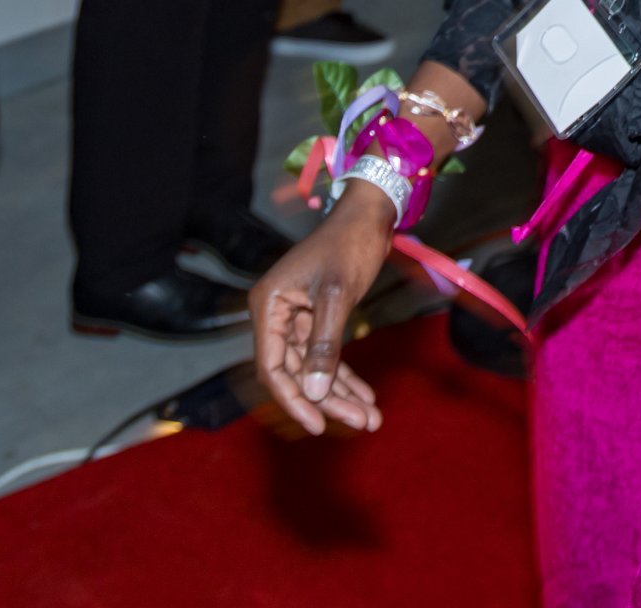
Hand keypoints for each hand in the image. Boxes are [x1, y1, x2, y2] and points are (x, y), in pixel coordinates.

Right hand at [250, 182, 392, 435]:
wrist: (370, 214)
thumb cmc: (348, 245)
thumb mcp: (336, 296)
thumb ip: (322, 346)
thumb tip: (313, 394)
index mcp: (269, 305)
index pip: (272, 367)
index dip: (293, 399)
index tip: (319, 426)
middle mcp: (277, 313)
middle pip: (296, 373)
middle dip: (330, 400)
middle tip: (365, 422)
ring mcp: (297, 317)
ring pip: (314, 368)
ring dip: (342, 393)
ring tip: (371, 418)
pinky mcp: (317, 317)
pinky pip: (327, 355)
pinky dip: (346, 376)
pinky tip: (366, 397)